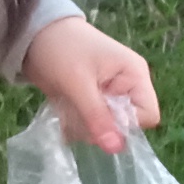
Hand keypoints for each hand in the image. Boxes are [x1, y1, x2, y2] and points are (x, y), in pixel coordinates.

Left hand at [24, 15, 160, 151]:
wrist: (34, 34)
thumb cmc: (61, 49)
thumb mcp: (78, 83)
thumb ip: (97, 116)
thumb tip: (117, 149)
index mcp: (135, 75)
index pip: (148, 115)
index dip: (127, 125)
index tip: (100, 120)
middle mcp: (128, 86)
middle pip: (128, 124)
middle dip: (102, 127)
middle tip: (78, 112)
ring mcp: (111, 94)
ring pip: (109, 128)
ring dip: (87, 127)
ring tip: (68, 109)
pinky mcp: (94, 101)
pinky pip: (94, 124)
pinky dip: (79, 125)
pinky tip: (65, 113)